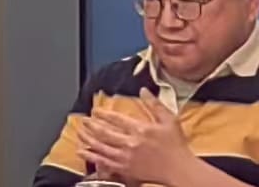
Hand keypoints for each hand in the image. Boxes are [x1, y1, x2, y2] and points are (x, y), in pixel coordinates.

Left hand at [74, 96, 198, 186]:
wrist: (179, 169)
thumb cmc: (176, 145)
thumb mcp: (169, 120)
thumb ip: (155, 104)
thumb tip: (143, 90)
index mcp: (140, 129)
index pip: (117, 119)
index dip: (104, 113)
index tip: (95, 110)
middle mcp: (130, 143)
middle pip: (105, 133)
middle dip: (91, 125)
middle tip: (83, 120)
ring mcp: (126, 157)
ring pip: (101, 147)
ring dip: (88, 139)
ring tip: (79, 133)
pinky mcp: (126, 169)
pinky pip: (104, 162)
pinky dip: (91, 156)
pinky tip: (83, 152)